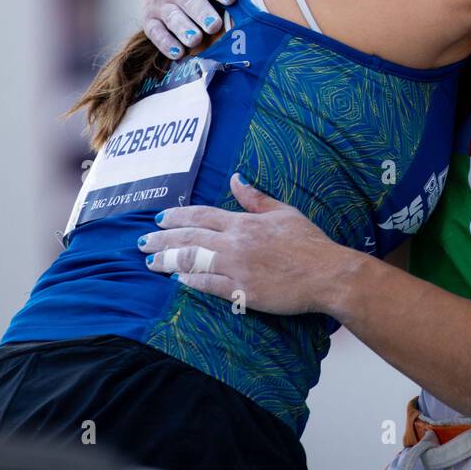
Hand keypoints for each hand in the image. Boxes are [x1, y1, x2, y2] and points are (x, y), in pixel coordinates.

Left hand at [138, 173, 357, 315]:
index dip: (177, 216)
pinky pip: (208, 285)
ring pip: (192, 262)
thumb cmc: (310, 243)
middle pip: (189, 238)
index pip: (201, 215)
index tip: (159, 219)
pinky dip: (190, 282)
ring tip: (150, 263)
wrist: (327, 274)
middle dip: (162, 239)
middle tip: (143, 242)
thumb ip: (256, 198)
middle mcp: (236, 243)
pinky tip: (177, 281)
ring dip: (168, 262)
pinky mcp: (242, 291)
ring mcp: (237, 268)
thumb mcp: (285, 212)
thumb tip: (235, 178)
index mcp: (245, 222)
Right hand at [140, 0, 256, 58]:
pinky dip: (165, 43)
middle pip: (190, 2)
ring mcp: (162, 5)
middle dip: (201, 14)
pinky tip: (178, 53)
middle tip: (215, 25)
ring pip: (172, 18)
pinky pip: (156, 33)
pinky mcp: (150, 20)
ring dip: (183, 29)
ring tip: (195, 39)